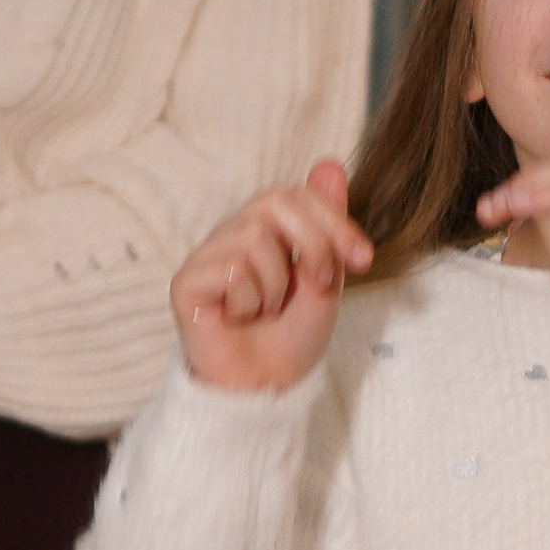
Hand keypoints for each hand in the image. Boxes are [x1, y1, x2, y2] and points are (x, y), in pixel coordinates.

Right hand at [171, 160, 372, 392]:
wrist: (267, 387)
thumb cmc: (292, 337)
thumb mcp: (325, 277)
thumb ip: (327, 223)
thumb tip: (329, 162)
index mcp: (265, 229)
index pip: (296, 194)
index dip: (334, 219)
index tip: (363, 259)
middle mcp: (232, 234)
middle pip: (276, 201)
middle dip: (314, 243)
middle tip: (320, 285)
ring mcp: (207, 255)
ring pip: (255, 238)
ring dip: (278, 285)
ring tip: (267, 310)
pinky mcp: (186, 280)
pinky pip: (231, 267)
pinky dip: (250, 300)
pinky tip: (240, 318)